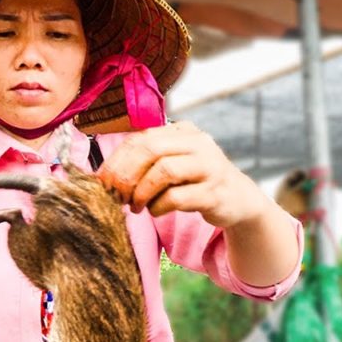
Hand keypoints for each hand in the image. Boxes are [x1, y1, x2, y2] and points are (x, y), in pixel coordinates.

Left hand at [97, 121, 267, 227]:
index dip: (117, 161)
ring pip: (164, 171)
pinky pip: (177, 197)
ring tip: (135, 206)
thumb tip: (104, 176)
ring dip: (142, 192)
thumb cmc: (195, 182)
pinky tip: (156, 211)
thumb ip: (146, 161)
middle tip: (116, 195)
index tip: (103, 182)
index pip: (141, 138)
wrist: (238, 200)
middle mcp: (199, 143)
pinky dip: (159, 206)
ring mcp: (209, 166)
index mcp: (183, 131)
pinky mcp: (214, 192)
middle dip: (126, 174)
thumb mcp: (173, 163)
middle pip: (150, 150)